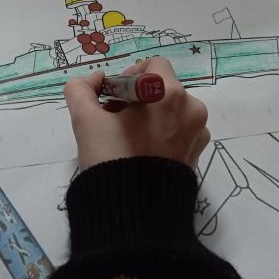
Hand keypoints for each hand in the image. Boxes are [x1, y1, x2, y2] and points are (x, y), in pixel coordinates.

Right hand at [64, 57, 210, 169]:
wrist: (135, 213)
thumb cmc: (111, 158)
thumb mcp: (85, 120)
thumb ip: (80, 89)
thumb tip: (94, 81)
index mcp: (168, 92)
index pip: (152, 65)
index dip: (129, 76)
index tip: (113, 98)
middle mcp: (191, 107)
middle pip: (163, 87)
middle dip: (138, 97)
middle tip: (114, 118)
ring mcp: (198, 131)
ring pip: (172, 109)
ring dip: (151, 114)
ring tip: (128, 137)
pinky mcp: (198, 152)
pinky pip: (180, 130)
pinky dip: (163, 132)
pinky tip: (144, 150)